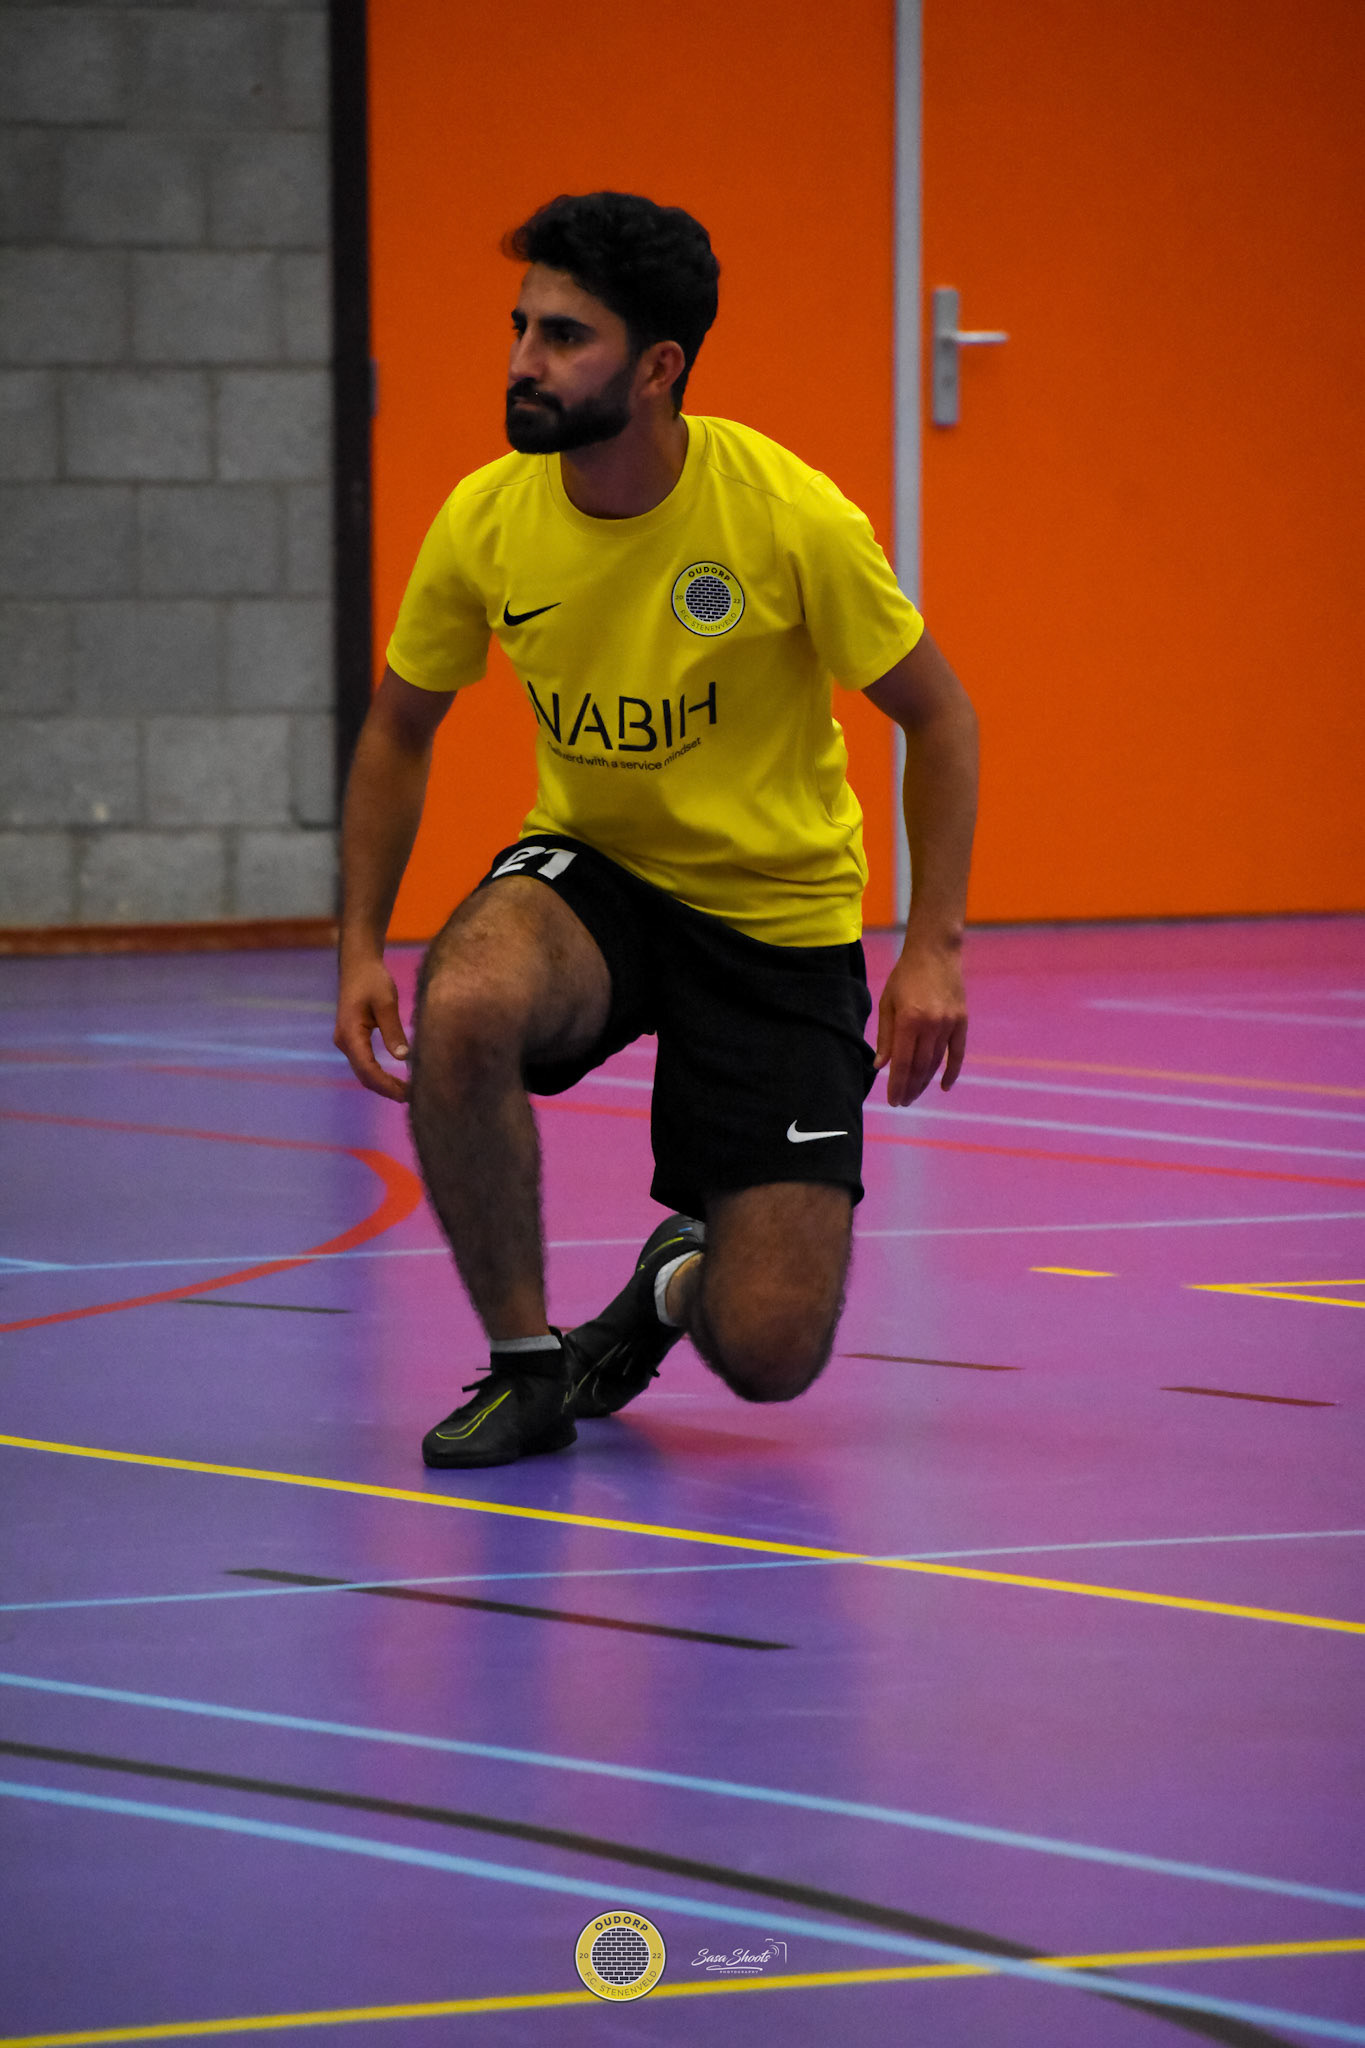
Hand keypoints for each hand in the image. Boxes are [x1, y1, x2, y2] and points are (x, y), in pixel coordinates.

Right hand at [334, 955, 410, 1100]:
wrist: (358, 965)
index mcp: (350, 1033)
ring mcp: (347, 1042)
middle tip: (412, 1097)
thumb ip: (393, 1030)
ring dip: (383, 1083)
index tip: (406, 1094)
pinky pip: (365, 1063)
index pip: (367, 1068)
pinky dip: (379, 1074)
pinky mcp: (353, 1040)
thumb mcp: (386, 1002)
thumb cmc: (372, 980)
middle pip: (363, 1075)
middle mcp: (344, 1041)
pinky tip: (396, 1078)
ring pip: (363, 1071)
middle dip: (386, 1089)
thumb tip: (404, 1058)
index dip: (386, 1085)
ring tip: (407, 1091)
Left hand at [874, 940, 967, 1106]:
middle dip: (910, 1088)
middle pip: (919, 1067)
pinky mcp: (961, 1021)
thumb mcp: (887, 1002)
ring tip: (915, 1095)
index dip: (897, 1084)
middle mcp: (930, 1025)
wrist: (935, 952)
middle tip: (902, 1102)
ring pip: (936, 1062)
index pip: (901, 1062)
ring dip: (925, 1082)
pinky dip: (951, 1071)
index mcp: (908, 1020)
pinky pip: (957, 1053)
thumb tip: (881, 1065)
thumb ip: (885, 1035)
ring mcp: (948, 1024)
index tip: (893, 1100)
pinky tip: (943, 1086)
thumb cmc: (905, 976)